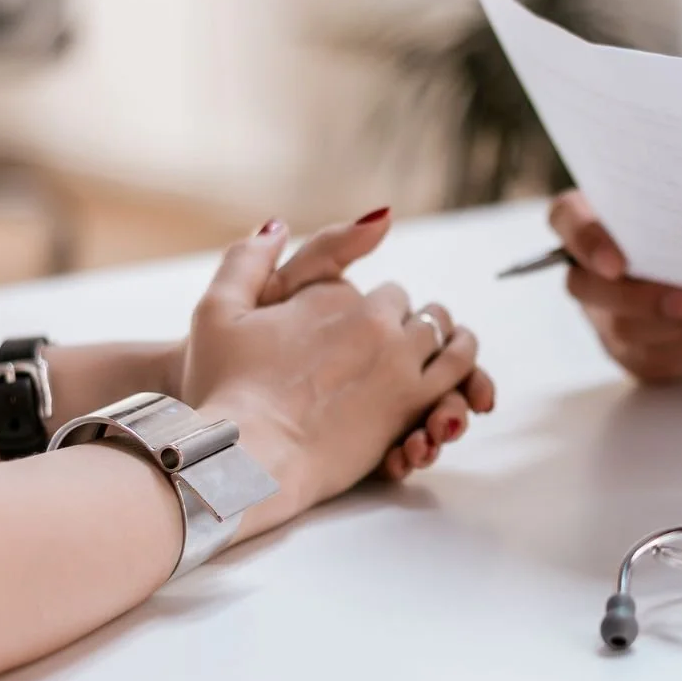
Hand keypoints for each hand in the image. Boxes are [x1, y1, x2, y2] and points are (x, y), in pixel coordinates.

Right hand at [176, 217, 486, 527]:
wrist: (246, 455)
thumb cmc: (224, 389)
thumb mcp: (215, 310)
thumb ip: (247, 260)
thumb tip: (277, 225)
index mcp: (332, 297)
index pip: (384, 292)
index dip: (382, 310)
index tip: (374, 329)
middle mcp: (372, 322)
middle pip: (418, 312)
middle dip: (416, 325)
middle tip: (413, 343)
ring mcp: (397, 363)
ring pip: (448, 339)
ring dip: (451, 342)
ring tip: (452, 350)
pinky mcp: (410, 406)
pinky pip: (458, 378)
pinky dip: (466, 376)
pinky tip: (459, 385)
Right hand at [550, 190, 681, 383]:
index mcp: (593, 216)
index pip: (567, 218)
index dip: (586, 241)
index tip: (617, 263)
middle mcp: (590, 270)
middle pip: (587, 288)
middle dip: (641, 298)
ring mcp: (607, 316)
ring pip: (625, 329)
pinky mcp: (634, 353)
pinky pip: (656, 358)